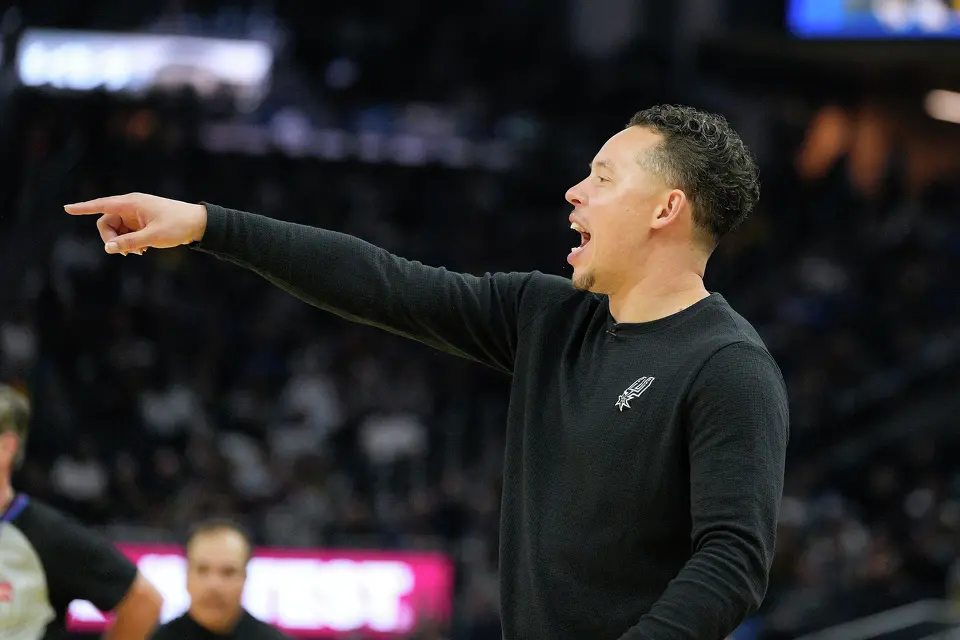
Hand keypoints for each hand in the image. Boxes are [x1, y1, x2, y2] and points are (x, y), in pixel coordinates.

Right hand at [64, 193, 207, 254]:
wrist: (199, 223)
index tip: (66, 209)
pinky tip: (143, 250)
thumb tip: (108, 248)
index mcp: (132, 203)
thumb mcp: (154, 237)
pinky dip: (131, 243)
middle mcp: (131, 207)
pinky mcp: (142, 223)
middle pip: (106, 222)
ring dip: (123, 243)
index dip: (83, 208)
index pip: (102, 205)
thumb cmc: (178, 226)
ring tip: (140, 251)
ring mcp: (136, 215)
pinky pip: (127, 233)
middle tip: (126, 252)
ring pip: (117, 230)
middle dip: (111, 238)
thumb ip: (130, 243)